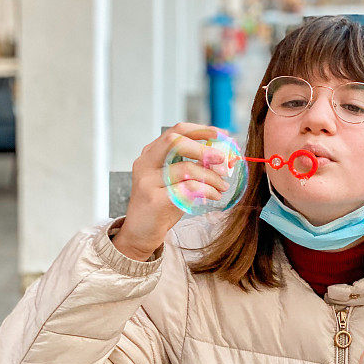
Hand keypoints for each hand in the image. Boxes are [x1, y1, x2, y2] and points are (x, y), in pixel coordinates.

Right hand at [112, 123, 230, 260]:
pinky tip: (214, 196)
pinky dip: (207, 190)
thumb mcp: (176, 180)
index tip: (222, 135)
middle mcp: (145, 164)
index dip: (201, 130)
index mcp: (151, 154)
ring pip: (186, 168)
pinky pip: (187, 188)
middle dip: (204, 149)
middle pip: (175, 142)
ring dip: (211, 176)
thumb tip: (221, 157)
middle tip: (223, 159)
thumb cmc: (162, 205)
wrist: (140, 234)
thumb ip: (192, 166)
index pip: (176, 131)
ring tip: (222, 186)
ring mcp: (147, 181)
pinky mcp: (155, 200)